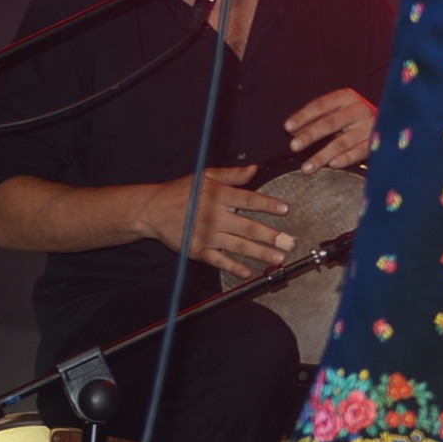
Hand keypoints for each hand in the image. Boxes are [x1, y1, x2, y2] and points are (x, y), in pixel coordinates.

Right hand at [141, 165, 293, 276]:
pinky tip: (249, 272)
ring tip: (278, 258)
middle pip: (248, 227)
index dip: (268, 204)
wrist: (152, 210)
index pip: (248, 199)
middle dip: (271, 236)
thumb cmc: (181, 192)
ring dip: (260, 253)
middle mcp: (214, 216)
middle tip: (289, 242)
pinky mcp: (198, 250)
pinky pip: (220, 261)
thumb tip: (254, 169)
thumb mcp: (206, 176)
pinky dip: (235, 267)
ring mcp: (206, 235)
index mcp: (218, 195)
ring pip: (238, 246)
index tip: (285, 209)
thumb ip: (232, 175)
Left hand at [285, 88, 377, 172]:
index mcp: (346, 97)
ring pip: (342, 142)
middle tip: (293, 146)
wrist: (392, 121)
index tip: (288, 127)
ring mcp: (370, 126)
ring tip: (306, 167)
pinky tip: (332, 166)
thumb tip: (293, 132)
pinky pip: (359, 152)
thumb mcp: (337, 111)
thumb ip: (317, 119)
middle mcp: (359, 109)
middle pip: (330, 123)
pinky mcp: (377, 142)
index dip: (303, 116)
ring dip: (322, 155)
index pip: (320, 105)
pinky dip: (345, 159)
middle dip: (310, 135)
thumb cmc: (355, 118)